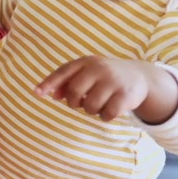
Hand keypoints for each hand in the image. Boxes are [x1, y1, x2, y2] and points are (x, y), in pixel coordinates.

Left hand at [37, 56, 174, 123]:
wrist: (139, 76)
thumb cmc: (104, 76)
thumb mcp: (87, 73)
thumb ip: (68, 82)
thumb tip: (51, 96)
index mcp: (86, 62)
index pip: (64, 72)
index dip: (49, 83)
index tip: (37, 93)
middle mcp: (99, 68)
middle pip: (75, 92)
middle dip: (74, 102)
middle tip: (81, 103)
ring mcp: (114, 81)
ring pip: (90, 106)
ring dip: (91, 110)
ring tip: (99, 103)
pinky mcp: (126, 95)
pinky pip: (106, 114)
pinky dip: (105, 116)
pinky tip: (110, 109)